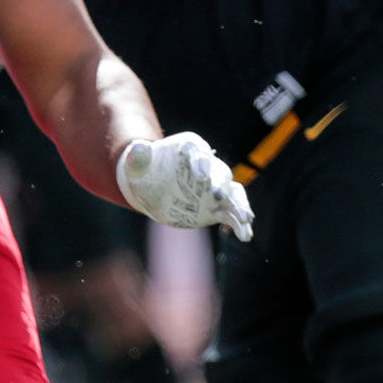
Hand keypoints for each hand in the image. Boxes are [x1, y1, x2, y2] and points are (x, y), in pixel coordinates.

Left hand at [116, 132, 253, 241]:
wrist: (152, 189)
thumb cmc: (144, 171)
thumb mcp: (136, 164)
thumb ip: (138, 156)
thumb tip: (138, 147)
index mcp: (189, 148)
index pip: (198, 152)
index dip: (201, 163)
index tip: (201, 177)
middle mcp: (207, 166)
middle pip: (219, 172)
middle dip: (220, 183)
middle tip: (217, 195)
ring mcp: (213, 187)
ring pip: (232, 193)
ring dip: (240, 205)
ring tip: (245, 218)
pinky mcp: (215, 206)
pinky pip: (231, 214)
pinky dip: (239, 224)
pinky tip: (245, 235)